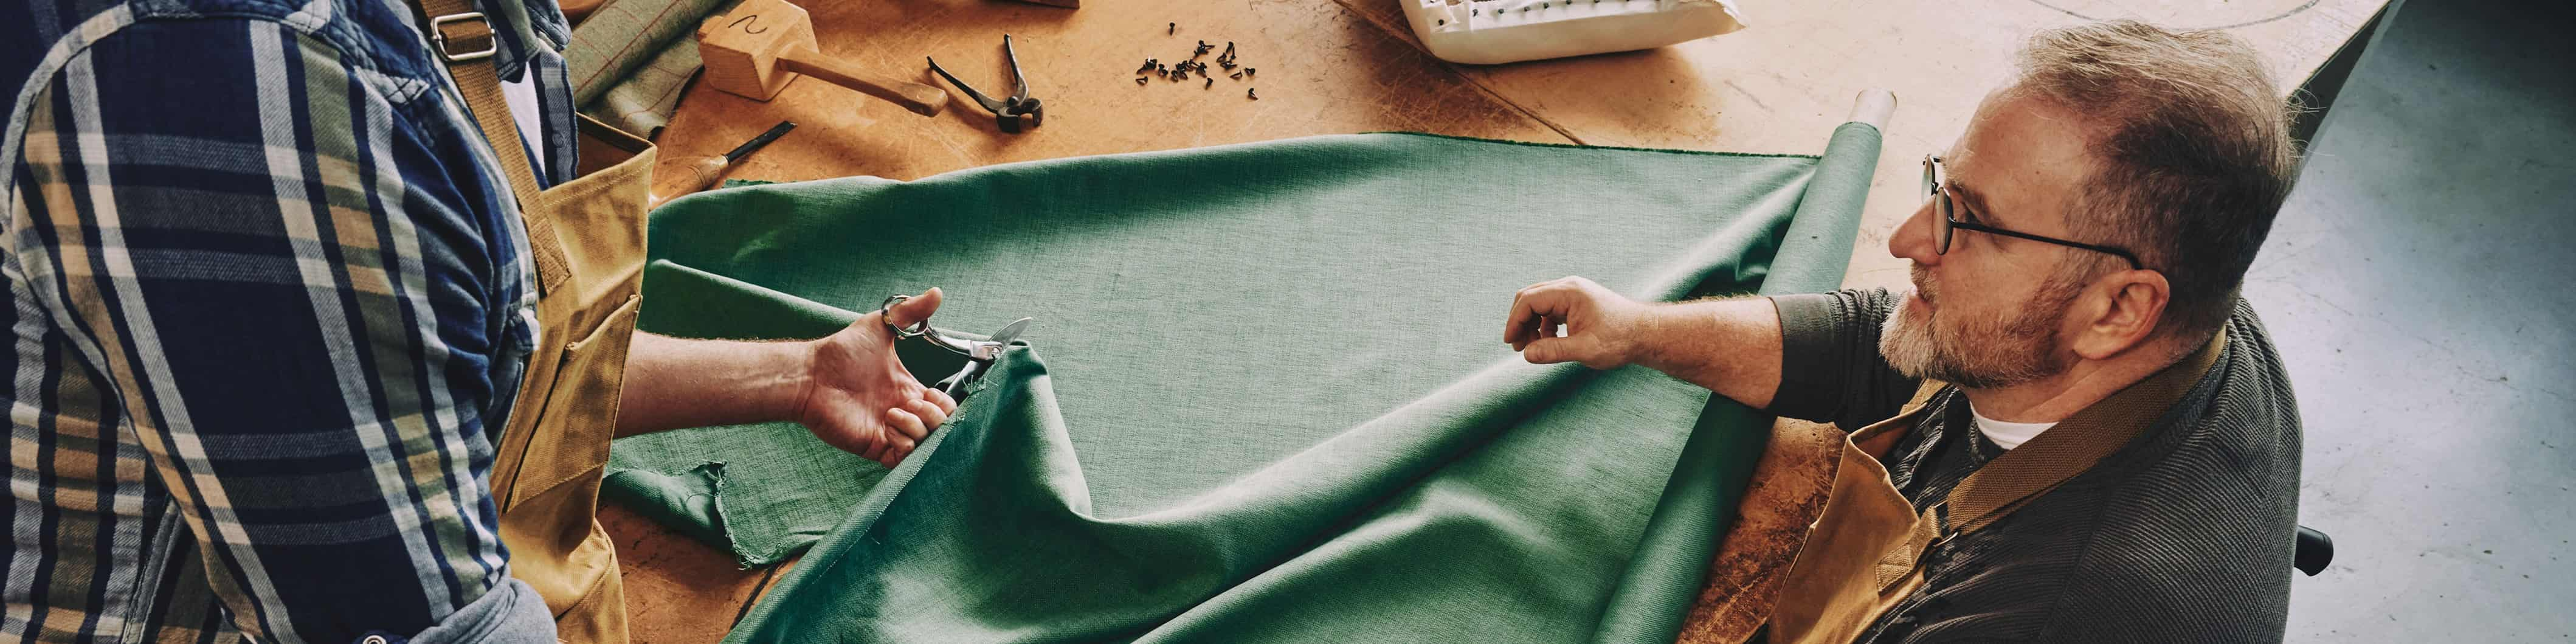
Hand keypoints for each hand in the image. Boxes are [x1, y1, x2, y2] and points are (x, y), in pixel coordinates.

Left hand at [796, 288, 959, 466]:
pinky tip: (888, 425)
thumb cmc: (841, 351)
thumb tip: (937, 292)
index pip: (942, 407)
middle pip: (940, 427)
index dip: (943, 403)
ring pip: (925, 443)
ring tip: (893, 413)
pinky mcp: (875, 445)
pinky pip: (904, 457)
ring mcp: (889, 431)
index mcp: (907, 390)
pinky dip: (904, 442)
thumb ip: (911, 310)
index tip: (929, 391)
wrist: (812, 373)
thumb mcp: (882, 325)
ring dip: (917, 427)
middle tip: (914, 402)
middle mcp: (902, 412)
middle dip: (936, 416)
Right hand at [1504, 276, 1650, 369]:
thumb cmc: (1620, 340)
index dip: (1515, 321)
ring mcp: (1574, 293)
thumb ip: (1554, 351)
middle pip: (1530, 297)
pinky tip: (1548, 342)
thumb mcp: (1585, 350)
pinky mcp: (1578, 302)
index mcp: (1569, 292)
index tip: (1511, 343)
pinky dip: (1543, 324)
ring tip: (1531, 347)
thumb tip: (1526, 355)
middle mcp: (1569, 287)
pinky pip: (1551, 308)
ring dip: (1531, 323)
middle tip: (1518, 346)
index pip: (1529, 300)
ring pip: (1539, 303)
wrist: (1646, 334)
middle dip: (1520, 321)